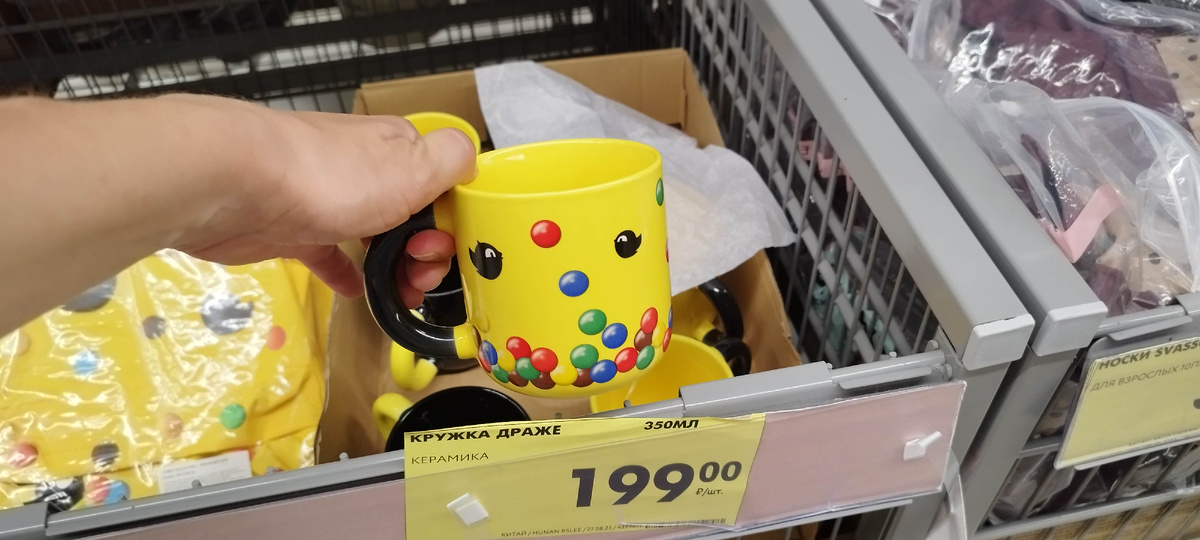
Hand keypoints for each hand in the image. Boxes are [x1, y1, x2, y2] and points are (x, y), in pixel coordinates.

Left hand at [169, 95, 475, 304]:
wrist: (238, 184)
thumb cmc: (332, 178)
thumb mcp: (415, 165)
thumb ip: (454, 159)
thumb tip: (470, 159)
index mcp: (398, 150)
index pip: (442, 187)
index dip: (450, 225)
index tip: (438, 251)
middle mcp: (366, 169)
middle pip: (412, 216)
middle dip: (425, 253)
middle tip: (416, 277)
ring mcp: (329, 198)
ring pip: (376, 236)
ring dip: (395, 266)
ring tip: (400, 294)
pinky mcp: (294, 227)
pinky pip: (330, 253)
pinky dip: (347, 273)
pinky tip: (356, 291)